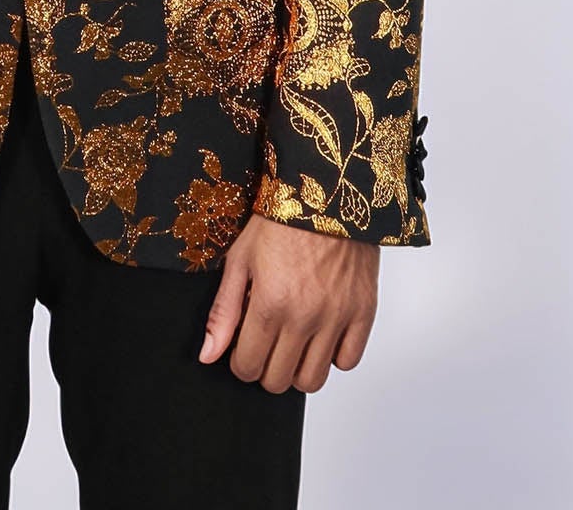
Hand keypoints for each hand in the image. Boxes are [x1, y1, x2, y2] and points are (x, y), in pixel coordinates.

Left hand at [198, 211, 378, 393]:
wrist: (327, 191)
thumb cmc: (280, 220)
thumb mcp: (240, 259)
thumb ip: (224, 311)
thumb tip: (209, 355)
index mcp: (270, 303)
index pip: (248, 366)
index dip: (240, 362)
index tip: (243, 346)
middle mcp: (305, 317)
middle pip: (279, 381)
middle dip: (265, 368)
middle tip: (266, 343)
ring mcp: (337, 317)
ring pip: (313, 380)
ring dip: (298, 369)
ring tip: (292, 343)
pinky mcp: (364, 312)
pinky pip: (348, 361)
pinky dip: (333, 356)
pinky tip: (321, 334)